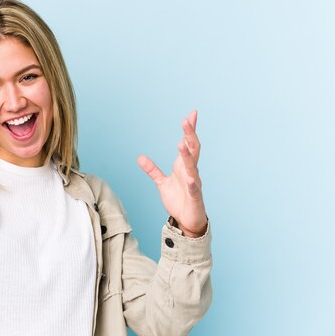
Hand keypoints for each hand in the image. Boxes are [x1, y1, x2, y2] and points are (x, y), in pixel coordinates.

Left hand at [137, 110, 206, 237]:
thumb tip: (139, 157)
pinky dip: (192, 182)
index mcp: (184, 167)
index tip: (191, 114)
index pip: (188, 144)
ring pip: (192, 167)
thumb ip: (153, 170)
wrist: (186, 221)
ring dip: (187, 155)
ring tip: (181, 143)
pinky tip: (190, 177)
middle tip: (187, 120)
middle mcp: (191, 172)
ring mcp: (194, 184)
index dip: (189, 130)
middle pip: (193, 150)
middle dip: (190, 135)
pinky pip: (194, 189)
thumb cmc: (179, 200)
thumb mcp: (162, 183)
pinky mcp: (195, 197)